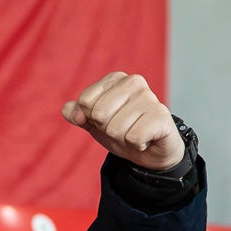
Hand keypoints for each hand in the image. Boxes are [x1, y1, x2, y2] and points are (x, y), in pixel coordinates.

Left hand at [61, 72, 184, 171]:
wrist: (150, 151)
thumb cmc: (121, 131)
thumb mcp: (93, 123)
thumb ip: (76, 114)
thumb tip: (68, 110)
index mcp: (115, 79)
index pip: (84, 101)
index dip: (91, 118)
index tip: (107, 120)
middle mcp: (134, 82)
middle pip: (98, 114)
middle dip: (106, 129)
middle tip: (122, 128)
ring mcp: (149, 97)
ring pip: (115, 128)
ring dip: (122, 138)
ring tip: (134, 133)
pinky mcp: (161, 115)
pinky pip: (133, 137)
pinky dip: (137, 144)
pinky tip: (146, 139)